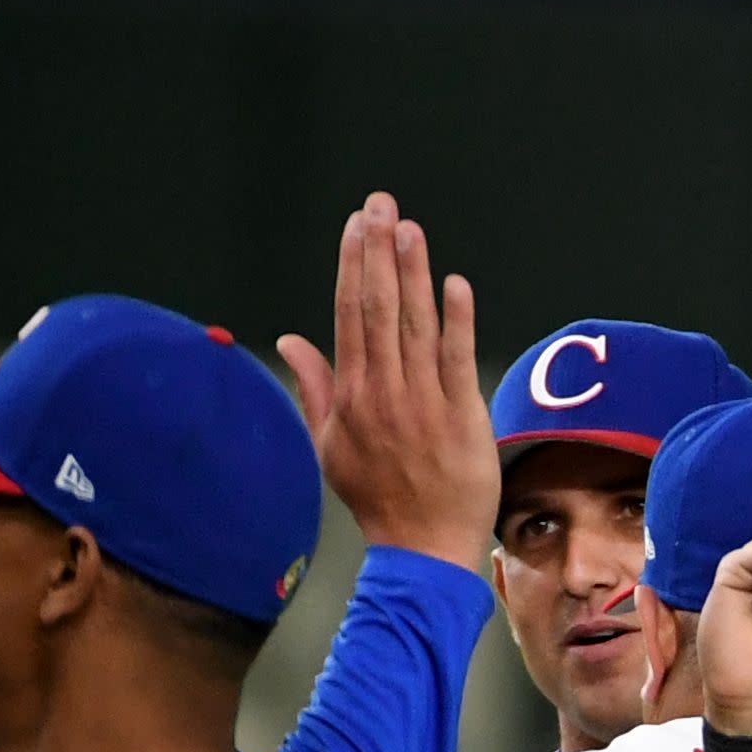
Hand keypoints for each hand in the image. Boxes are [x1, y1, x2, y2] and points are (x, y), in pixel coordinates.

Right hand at [277, 192, 495, 564]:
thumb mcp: (331, 443)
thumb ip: (315, 385)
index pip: (349, 314)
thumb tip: (289, 340)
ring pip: (416, 325)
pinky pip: (458, 359)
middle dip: (378, 251)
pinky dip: (456, 320)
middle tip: (380, 204)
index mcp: (353, 394)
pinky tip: (453, 283)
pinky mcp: (462, 416)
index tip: (356, 225)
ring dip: (412, 273)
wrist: (423, 546)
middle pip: (378, 307)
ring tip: (410, 229)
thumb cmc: (379, 496)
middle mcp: (385, 391)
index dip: (352, 264)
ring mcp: (424, 402)